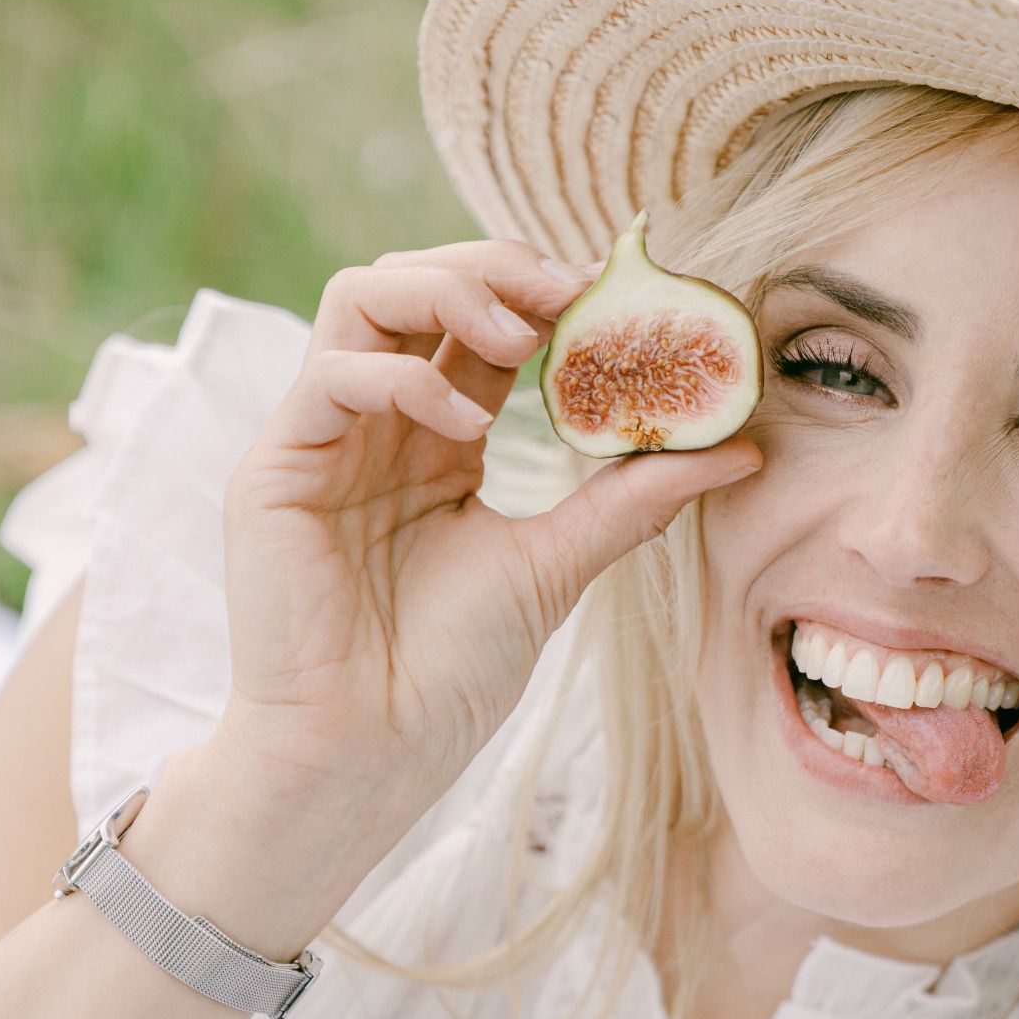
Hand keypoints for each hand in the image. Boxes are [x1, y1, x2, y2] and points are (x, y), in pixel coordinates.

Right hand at [207, 238, 763, 853]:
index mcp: (442, 436)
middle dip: (496, 268)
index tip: (611, 296)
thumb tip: (743, 451)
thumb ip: (634, 501)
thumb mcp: (558, 566)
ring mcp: (325, 437)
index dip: (541, 292)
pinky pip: (329, 374)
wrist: (370, 750)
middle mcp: (381, 421)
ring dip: (444, 289)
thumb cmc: (450, 673)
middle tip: (568, 292)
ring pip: (363, 297)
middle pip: (420, 283)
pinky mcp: (276, 468)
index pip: (482, 323)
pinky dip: (399, 376)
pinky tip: (456, 418)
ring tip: (515, 333)